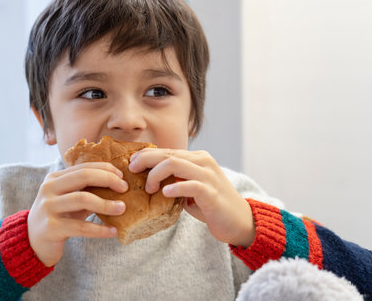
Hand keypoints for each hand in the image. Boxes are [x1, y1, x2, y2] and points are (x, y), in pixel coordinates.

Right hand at [27, 162, 127, 266]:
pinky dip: (99, 229)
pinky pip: (80, 227)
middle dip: (108, 180)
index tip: (122, 177)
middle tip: (125, 189)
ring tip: (122, 209)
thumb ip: (87, 190)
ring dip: (106, 204)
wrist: (33, 242)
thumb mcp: (71, 200)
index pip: (84, 167)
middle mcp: (49, 188)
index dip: (105, 169)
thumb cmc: (59, 217)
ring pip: (82, 199)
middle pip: (83, 176)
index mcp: (55, 178)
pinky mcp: (51, 228)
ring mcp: (48, 207)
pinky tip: (113, 231)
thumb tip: (118, 182)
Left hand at [129, 148, 254, 246]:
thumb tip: (148, 177)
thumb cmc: (211, 205)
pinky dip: (175, 187)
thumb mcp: (190, 187)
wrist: (240, 221)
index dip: (146, 155)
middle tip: (132, 170)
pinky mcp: (212, 192)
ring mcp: (208, 176)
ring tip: (148, 188)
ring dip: (155, 174)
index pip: (167, 151)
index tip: (131, 163)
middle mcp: (203, 162)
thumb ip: (175, 179)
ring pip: (175, 164)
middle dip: (145, 159)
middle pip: (168, 154)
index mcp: (197, 158)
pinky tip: (165, 193)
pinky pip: (190, 185)